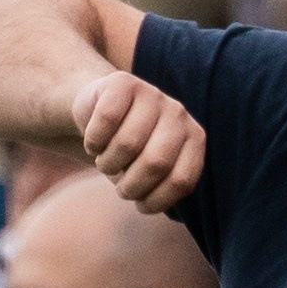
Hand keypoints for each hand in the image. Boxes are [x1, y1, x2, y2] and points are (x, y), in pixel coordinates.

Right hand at [75, 67, 208, 211]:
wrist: (100, 112)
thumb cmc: (130, 153)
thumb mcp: (152, 174)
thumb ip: (163, 188)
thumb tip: (155, 205)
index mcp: (194, 139)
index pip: (181, 181)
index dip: (154, 201)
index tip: (140, 204)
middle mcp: (179, 113)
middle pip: (155, 163)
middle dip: (130, 186)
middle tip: (120, 189)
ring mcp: (153, 94)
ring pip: (127, 144)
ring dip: (107, 164)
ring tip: (105, 163)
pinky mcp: (123, 82)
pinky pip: (106, 121)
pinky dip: (92, 142)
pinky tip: (94, 142)